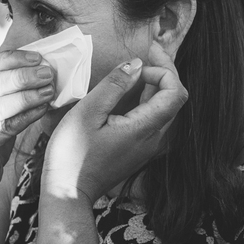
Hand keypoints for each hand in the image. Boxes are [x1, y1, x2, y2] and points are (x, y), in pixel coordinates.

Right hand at [0, 50, 56, 198]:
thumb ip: (0, 87)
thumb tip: (36, 65)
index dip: (12, 59)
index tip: (37, 58)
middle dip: (22, 76)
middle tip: (47, 74)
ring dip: (27, 96)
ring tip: (48, 90)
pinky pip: (6, 127)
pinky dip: (27, 116)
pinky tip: (43, 108)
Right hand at [42, 44, 187, 206]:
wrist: (68, 192)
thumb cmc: (72, 155)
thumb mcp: (87, 113)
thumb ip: (113, 86)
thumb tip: (135, 64)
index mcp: (144, 129)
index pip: (175, 93)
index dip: (163, 70)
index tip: (140, 63)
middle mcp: (154, 139)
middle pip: (175, 98)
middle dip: (164, 71)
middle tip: (148, 51)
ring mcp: (149, 146)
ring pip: (166, 108)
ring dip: (157, 84)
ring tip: (140, 66)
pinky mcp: (141, 149)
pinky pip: (154, 118)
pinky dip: (149, 99)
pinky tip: (133, 89)